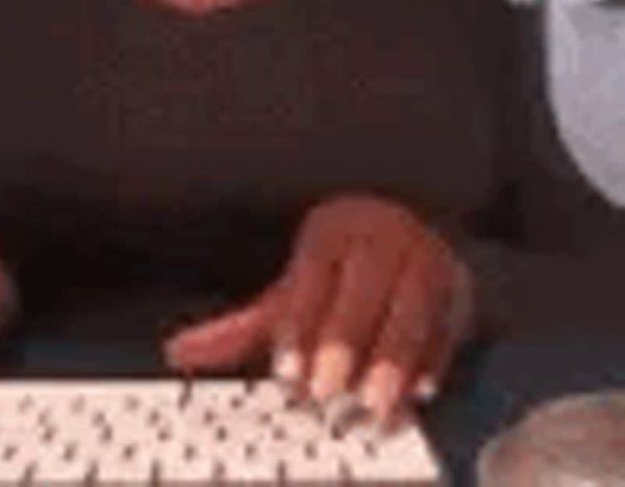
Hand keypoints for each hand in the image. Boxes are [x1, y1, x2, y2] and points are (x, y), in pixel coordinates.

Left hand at [163, 195, 474, 424]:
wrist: (408, 229)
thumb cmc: (338, 270)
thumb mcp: (288, 292)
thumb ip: (241, 328)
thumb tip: (178, 352)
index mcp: (331, 231)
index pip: (314, 275)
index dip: (300, 326)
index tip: (289, 373)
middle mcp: (378, 238)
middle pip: (363, 289)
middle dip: (344, 345)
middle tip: (325, 394)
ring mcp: (422, 258)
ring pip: (410, 310)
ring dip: (392, 363)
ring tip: (371, 407)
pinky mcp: (458, 287)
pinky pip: (446, 327)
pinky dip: (431, 364)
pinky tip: (415, 396)